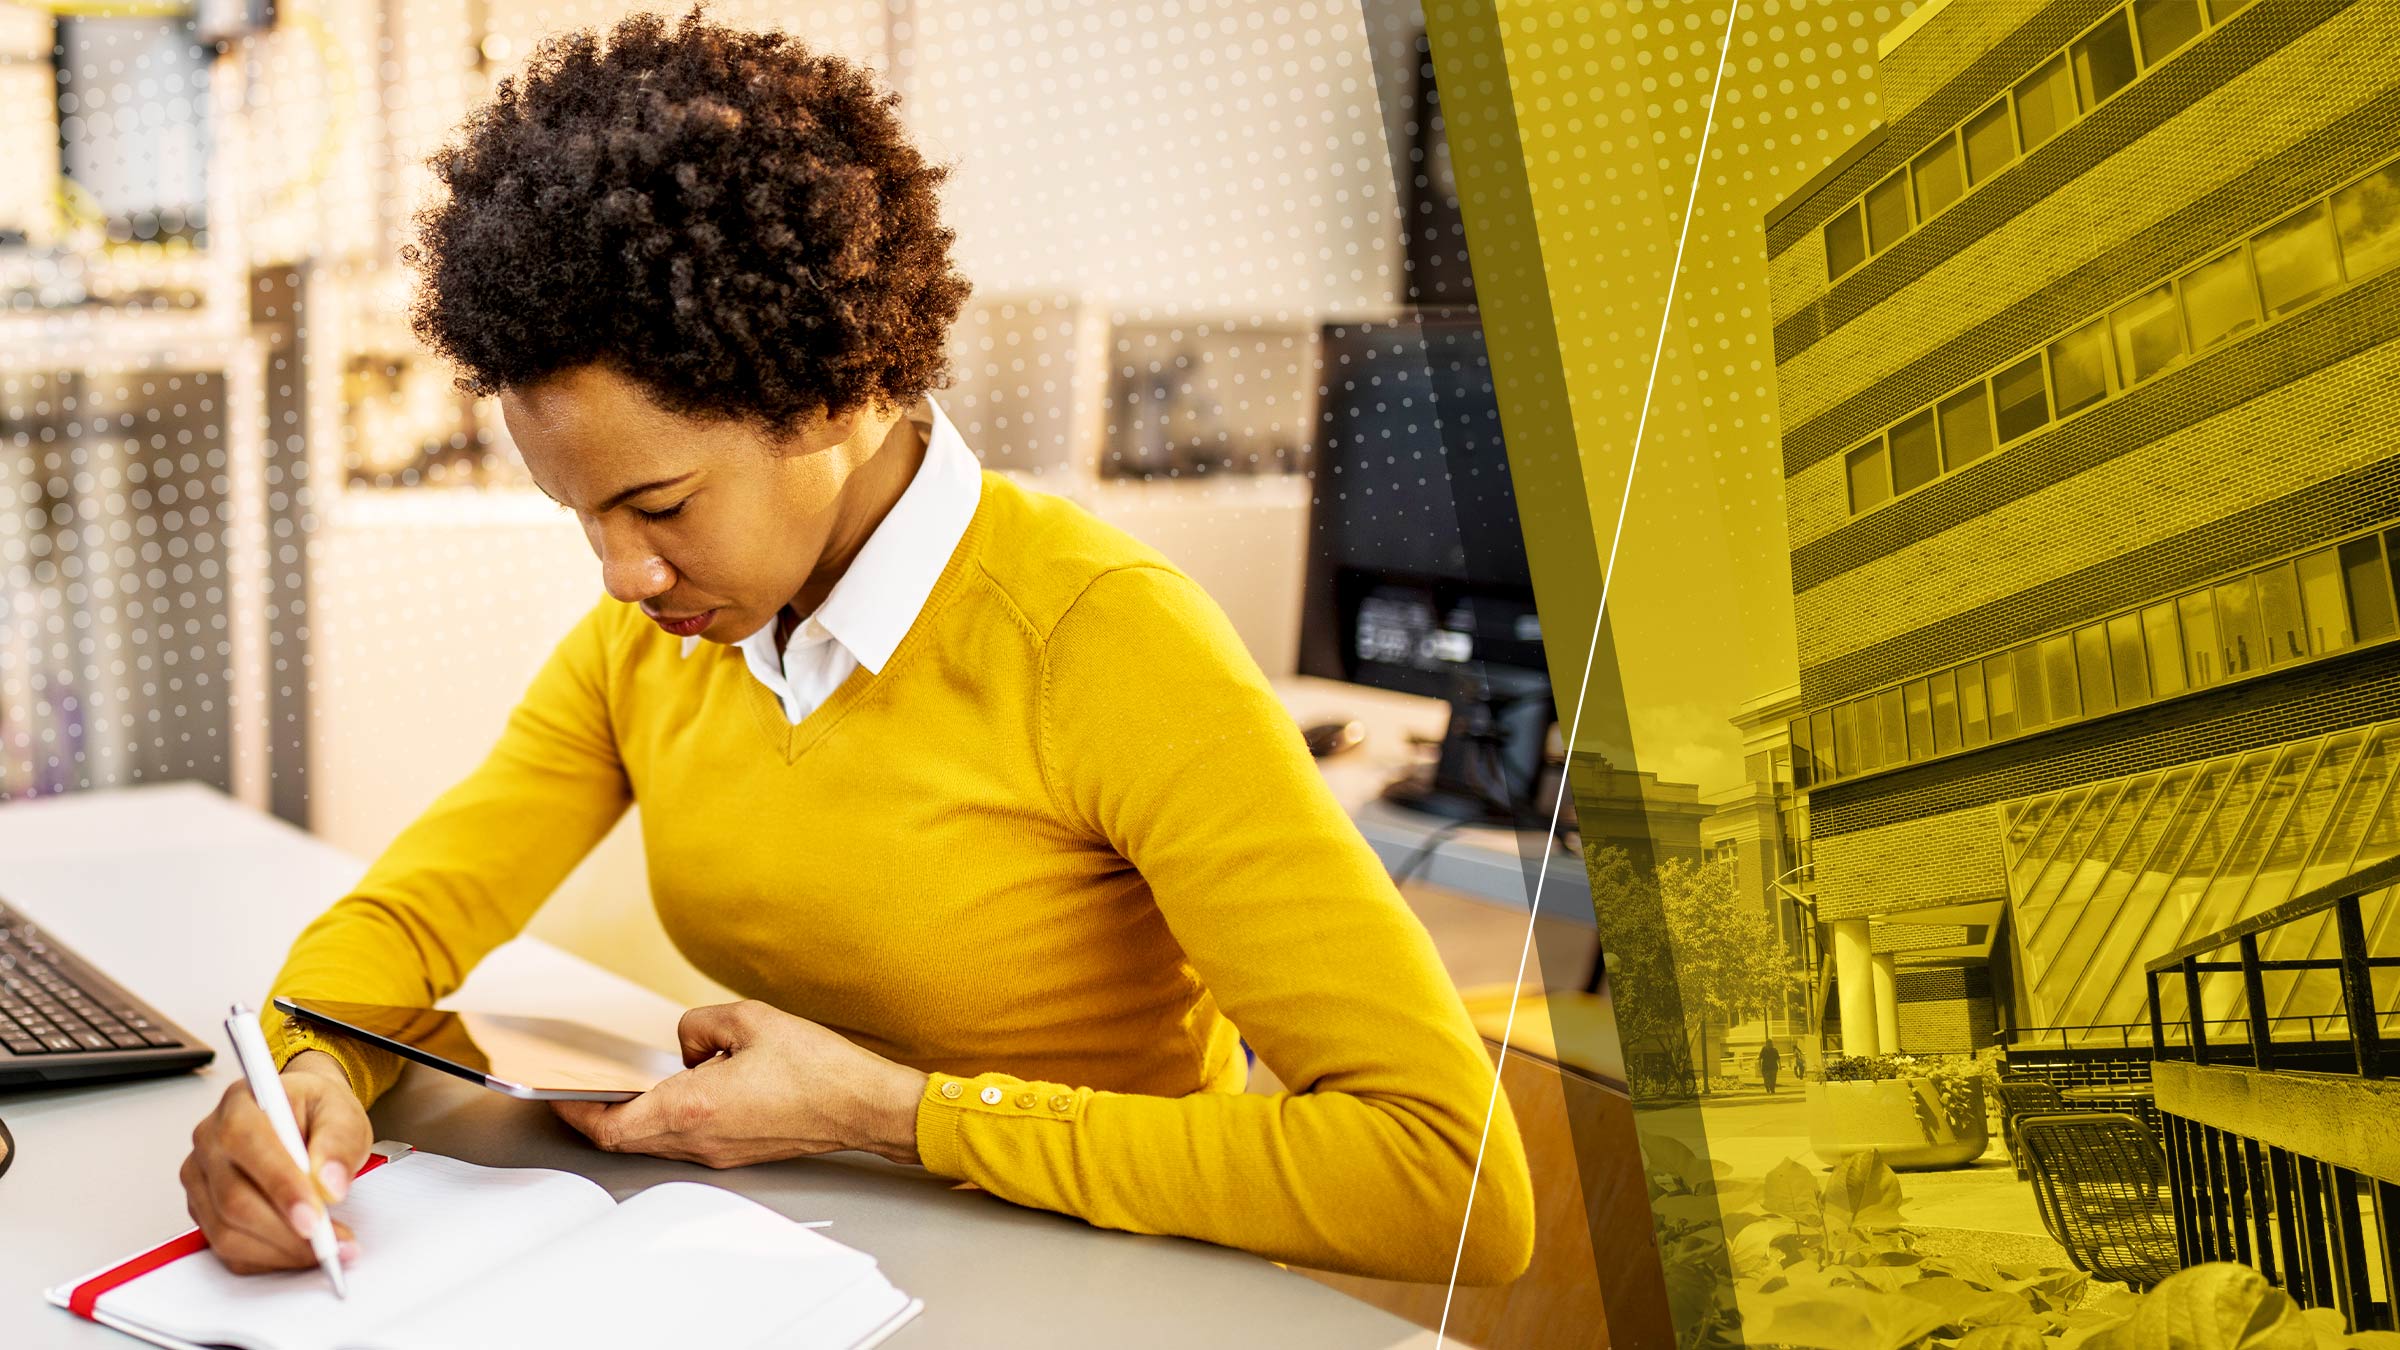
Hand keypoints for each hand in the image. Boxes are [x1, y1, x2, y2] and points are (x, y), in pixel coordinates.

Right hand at [180, 1049, 370, 1274]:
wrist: (301, 1114)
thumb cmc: (317, 1111)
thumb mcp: (342, 1112)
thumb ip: (339, 1142)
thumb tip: (329, 1185)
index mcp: (239, 1105)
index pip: (249, 1146)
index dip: (281, 1187)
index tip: (315, 1218)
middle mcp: (209, 1142)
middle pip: (233, 1199)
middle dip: (286, 1231)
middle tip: (331, 1244)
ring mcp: (200, 1178)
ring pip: (226, 1230)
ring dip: (279, 1250)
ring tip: (326, 1250)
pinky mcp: (203, 1209)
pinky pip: (226, 1247)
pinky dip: (267, 1258)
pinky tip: (300, 1253)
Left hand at [551, 1001, 926, 1168]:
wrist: (863, 1106)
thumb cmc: (817, 1069)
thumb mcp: (751, 1020)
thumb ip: (701, 1024)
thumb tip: (688, 1043)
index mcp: (692, 1106)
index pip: (610, 1125)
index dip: (576, 1113)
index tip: (559, 1095)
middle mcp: (699, 1139)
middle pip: (627, 1137)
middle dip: (601, 1113)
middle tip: (586, 1089)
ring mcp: (718, 1152)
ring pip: (656, 1139)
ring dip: (639, 1114)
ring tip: (639, 1081)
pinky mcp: (738, 1152)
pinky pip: (686, 1138)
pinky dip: (671, 1116)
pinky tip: (691, 1087)